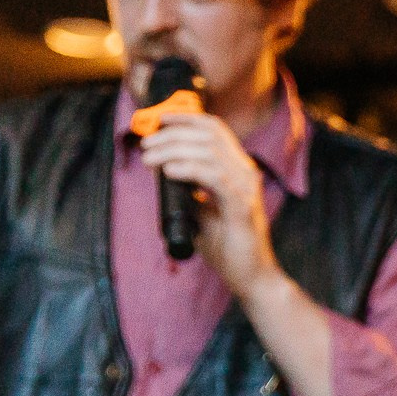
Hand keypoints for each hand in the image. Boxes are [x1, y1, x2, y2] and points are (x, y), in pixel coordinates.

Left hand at [137, 111, 282, 301]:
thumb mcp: (202, 210)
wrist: (251, 277)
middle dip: (171, 134)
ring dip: (173, 150)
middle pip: (208, 135)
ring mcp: (246, 189)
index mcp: (238, 169)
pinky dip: (189, 169)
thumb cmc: (227, 246)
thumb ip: (189, 189)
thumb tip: (162, 169)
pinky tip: (169, 171)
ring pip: (208, 151)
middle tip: (145, 145)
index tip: (159, 120)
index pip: (214, 129)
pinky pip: (215, 177)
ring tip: (150, 158)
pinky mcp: (242, 208)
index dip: (186, 118)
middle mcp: (245, 173)